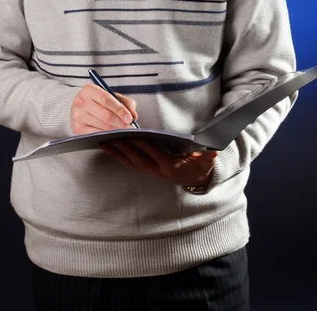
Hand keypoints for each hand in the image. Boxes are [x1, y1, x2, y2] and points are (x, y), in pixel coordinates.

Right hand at [70, 84, 137, 134]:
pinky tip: (113, 135)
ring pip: (102, 126)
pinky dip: (107, 136)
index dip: (120, 110)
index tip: (130, 118)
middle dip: (120, 123)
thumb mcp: (113, 96)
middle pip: (105, 115)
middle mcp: (80, 101)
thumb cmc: (100, 101)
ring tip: (123, 131)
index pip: (107, 100)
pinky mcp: (77, 128)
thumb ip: (126, 103)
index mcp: (89, 89)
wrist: (81, 108)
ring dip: (115, 130)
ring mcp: (77, 116)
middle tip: (130, 128)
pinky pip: (96, 134)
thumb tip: (134, 115)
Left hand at [99, 138, 217, 186]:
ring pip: (131, 163)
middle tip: (111, 138)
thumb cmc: (201, 166)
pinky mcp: (148, 170)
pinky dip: (119, 156)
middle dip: (124, 149)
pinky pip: (131, 163)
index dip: (146, 147)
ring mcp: (152, 172)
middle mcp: (159, 171)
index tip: (135, 137)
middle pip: (139, 160)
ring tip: (103, 143)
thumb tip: (213, 150)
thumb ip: (208, 155)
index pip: (157, 155)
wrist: (198, 180)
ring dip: (117, 153)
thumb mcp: (207, 160)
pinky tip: (110, 148)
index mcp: (172, 166)